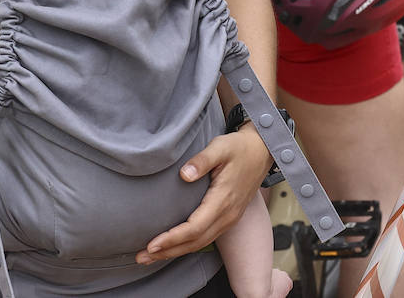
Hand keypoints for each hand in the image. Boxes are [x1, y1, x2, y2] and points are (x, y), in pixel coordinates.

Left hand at [136, 126, 272, 263]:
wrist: (261, 151)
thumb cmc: (239, 148)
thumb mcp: (221, 147)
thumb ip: (202, 160)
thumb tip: (184, 175)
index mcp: (224, 200)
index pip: (194, 227)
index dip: (172, 238)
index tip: (152, 243)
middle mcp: (227, 215)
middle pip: (195, 242)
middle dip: (167, 251)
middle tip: (142, 256)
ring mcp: (229, 219)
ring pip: (200, 243)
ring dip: (175, 252)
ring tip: (151, 256)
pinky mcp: (228, 218)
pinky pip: (206, 238)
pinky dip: (187, 246)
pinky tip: (173, 247)